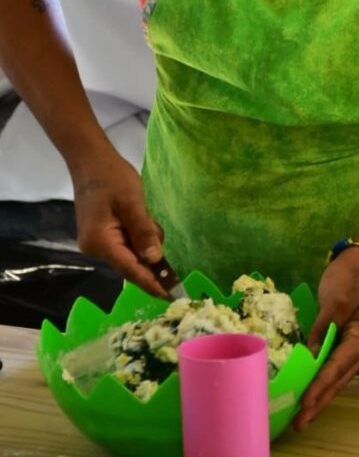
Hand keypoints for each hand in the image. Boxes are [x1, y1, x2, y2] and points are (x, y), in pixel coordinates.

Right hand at [72, 147, 167, 297]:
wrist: (90, 161)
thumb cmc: (112, 177)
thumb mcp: (132, 202)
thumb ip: (143, 232)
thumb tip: (155, 260)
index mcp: (101, 242)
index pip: (130, 270)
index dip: (151, 283)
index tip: (170, 295)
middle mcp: (95, 248)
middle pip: (130, 263)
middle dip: (149, 253)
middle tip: (154, 226)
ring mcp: (97, 243)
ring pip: (130, 253)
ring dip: (144, 240)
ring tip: (143, 213)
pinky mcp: (101, 235)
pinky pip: (125, 244)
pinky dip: (137, 235)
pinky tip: (140, 216)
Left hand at [294, 247, 358, 430]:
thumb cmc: (350, 277)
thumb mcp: (336, 298)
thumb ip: (323, 328)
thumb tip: (310, 355)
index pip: (337, 368)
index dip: (319, 387)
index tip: (304, 405)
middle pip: (338, 381)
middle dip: (319, 402)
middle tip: (299, 424)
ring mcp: (356, 349)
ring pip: (336, 379)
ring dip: (320, 398)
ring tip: (302, 418)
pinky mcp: (347, 346)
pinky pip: (333, 370)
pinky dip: (322, 384)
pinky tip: (311, 395)